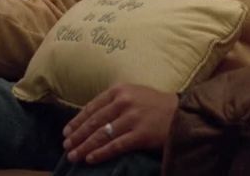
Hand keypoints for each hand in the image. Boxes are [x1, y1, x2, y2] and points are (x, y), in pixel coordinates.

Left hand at [62, 84, 178, 164]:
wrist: (183, 112)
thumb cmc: (156, 104)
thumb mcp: (134, 93)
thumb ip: (114, 101)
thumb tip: (91, 118)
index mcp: (119, 90)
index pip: (92, 107)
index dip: (77, 121)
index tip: (67, 131)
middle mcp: (124, 102)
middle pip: (94, 122)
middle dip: (77, 135)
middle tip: (66, 145)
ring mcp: (132, 118)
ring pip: (101, 135)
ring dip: (84, 146)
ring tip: (73, 155)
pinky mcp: (140, 134)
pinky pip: (116, 146)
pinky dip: (101, 153)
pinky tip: (90, 159)